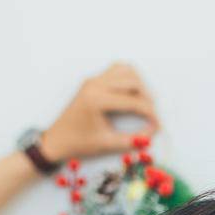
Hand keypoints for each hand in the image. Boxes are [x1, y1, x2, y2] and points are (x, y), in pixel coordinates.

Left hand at [38, 63, 159, 163]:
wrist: (56, 140)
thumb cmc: (78, 143)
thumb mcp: (107, 144)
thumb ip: (133, 139)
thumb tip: (153, 131)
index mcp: (97, 100)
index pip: (133, 101)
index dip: (150, 113)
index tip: (158, 125)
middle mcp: (95, 85)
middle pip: (132, 81)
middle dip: (147, 98)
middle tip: (153, 114)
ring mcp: (93, 80)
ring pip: (125, 70)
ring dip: (139, 84)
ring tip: (144, 102)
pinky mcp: (92, 80)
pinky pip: (116, 70)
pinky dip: (128, 78)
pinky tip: (133, 93)